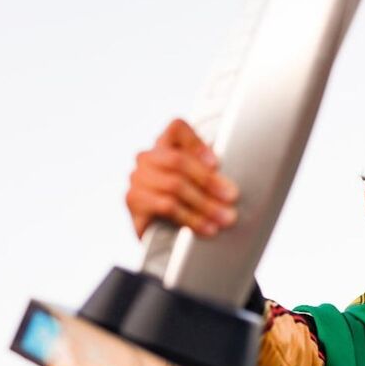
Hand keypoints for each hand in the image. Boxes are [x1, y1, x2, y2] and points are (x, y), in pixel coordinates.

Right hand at [125, 119, 238, 238]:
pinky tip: (206, 227)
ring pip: (174, 185)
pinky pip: (166, 206)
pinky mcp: (134, 202)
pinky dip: (191, 218)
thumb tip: (229, 185)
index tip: (217, 164)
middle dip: (209, 180)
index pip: (176, 128)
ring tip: (224, 217)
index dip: (197, 143)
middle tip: (230, 196)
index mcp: (165, 144)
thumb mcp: (200, 183)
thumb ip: (211, 173)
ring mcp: (138, 179)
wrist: (160, 237)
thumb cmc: (185, 203)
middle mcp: (147, 158)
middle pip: (178, 160)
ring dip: (204, 204)